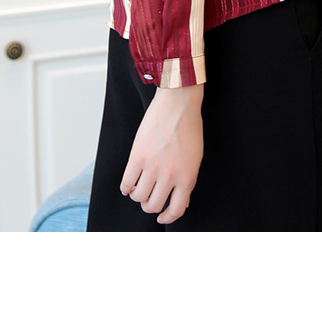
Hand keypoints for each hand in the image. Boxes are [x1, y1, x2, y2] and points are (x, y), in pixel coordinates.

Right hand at [120, 83, 203, 224]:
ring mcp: (152, 166)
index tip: (162, 217)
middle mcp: (169, 176)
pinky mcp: (137, 156)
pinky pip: (126, 182)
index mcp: (187, 177)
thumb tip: (181, 202)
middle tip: (149, 198)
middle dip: (150, 206)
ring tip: (138, 189)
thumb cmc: (189, 128)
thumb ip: (188, 181)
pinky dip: (125, 188)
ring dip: (137, 196)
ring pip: (138, 197)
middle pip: (153, 205)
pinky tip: (128, 184)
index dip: (167, 218)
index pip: (176, 210)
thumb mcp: (195, 158)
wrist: (178, 103)